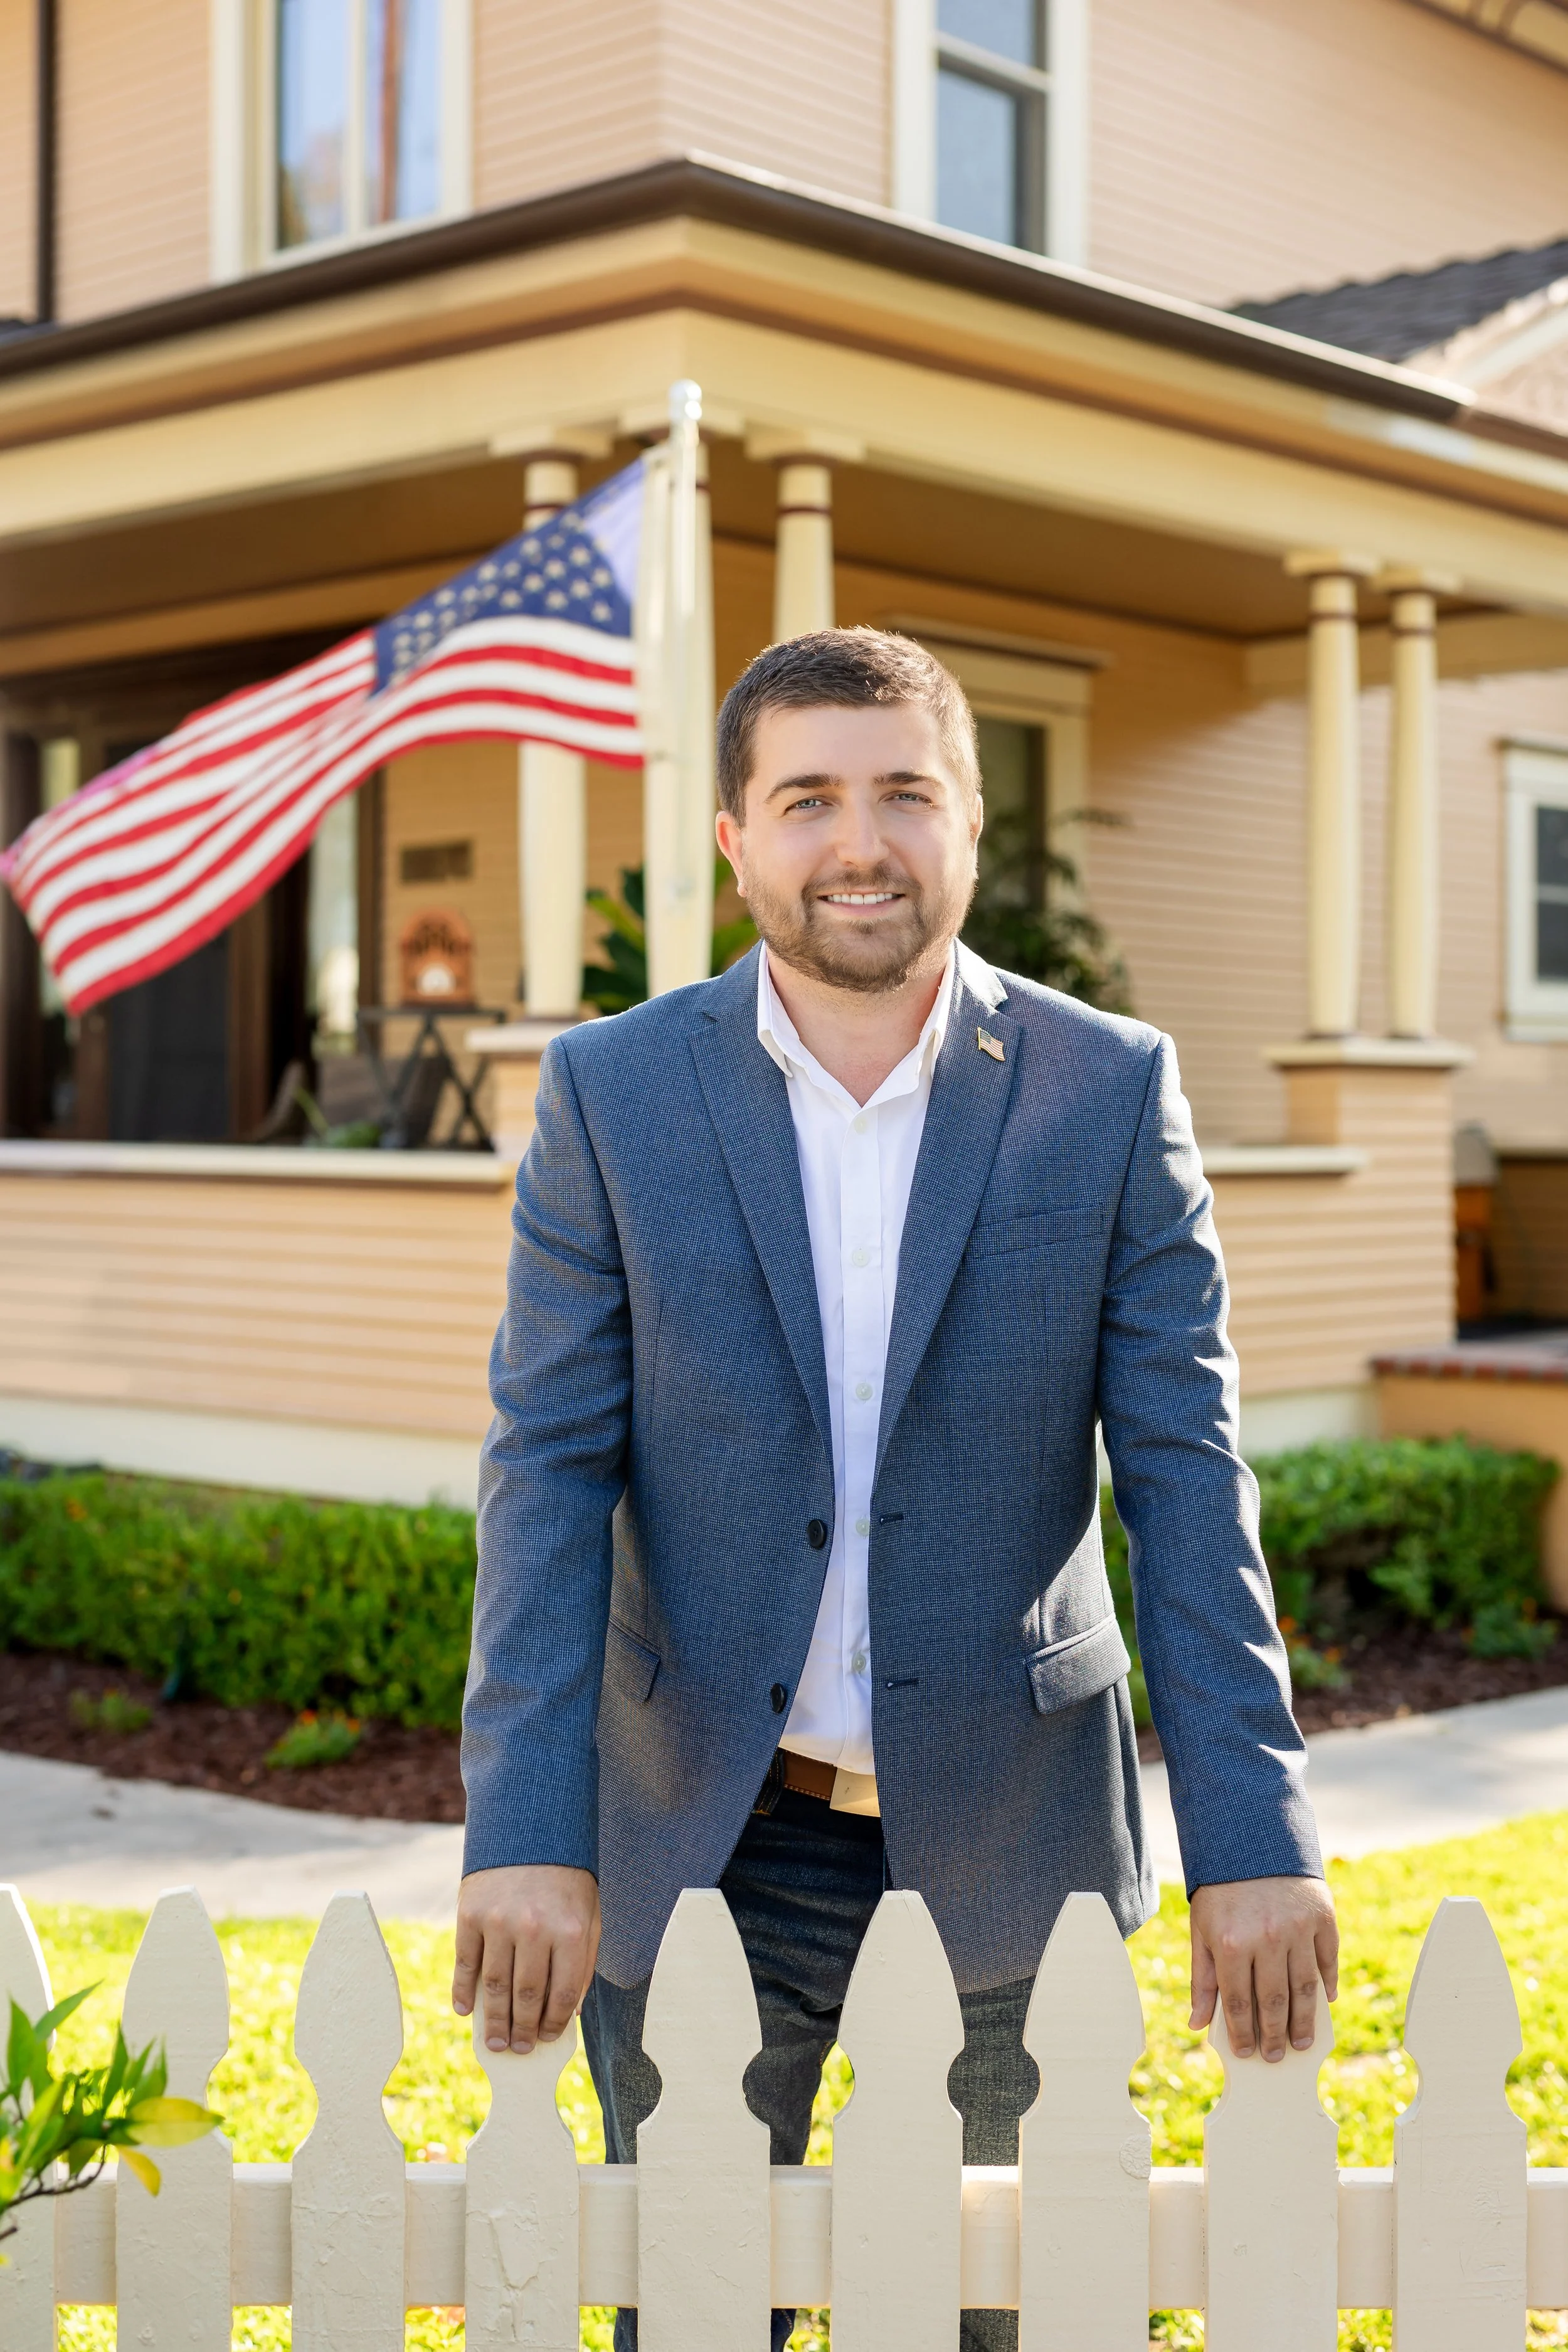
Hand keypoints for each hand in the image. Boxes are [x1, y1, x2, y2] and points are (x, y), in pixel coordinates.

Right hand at [452, 1864, 601, 2054]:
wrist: (531, 1830)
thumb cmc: (566, 1881)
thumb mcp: (587, 1917)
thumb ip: (581, 1963)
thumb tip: (569, 2013)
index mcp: (569, 1932)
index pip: (561, 1994)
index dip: (554, 2023)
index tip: (547, 2038)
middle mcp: (533, 1929)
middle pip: (525, 1997)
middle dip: (523, 2030)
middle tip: (519, 2049)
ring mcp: (498, 1922)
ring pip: (494, 1987)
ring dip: (494, 2022)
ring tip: (496, 2043)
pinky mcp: (470, 1914)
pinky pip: (465, 1963)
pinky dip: (463, 1991)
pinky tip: (465, 2011)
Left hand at [1189, 1875, 1337, 2061]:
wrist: (1252, 1838)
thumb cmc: (1222, 1890)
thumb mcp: (1202, 1929)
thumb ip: (1203, 1978)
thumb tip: (1197, 2024)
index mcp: (1231, 1943)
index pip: (1239, 2002)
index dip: (1243, 2033)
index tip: (1247, 2052)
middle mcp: (1267, 1938)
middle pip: (1275, 2001)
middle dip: (1274, 2034)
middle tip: (1275, 2056)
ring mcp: (1298, 1928)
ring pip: (1305, 1987)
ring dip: (1304, 2020)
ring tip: (1301, 2042)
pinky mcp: (1322, 1917)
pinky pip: (1328, 1959)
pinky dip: (1328, 1982)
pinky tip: (1325, 2001)